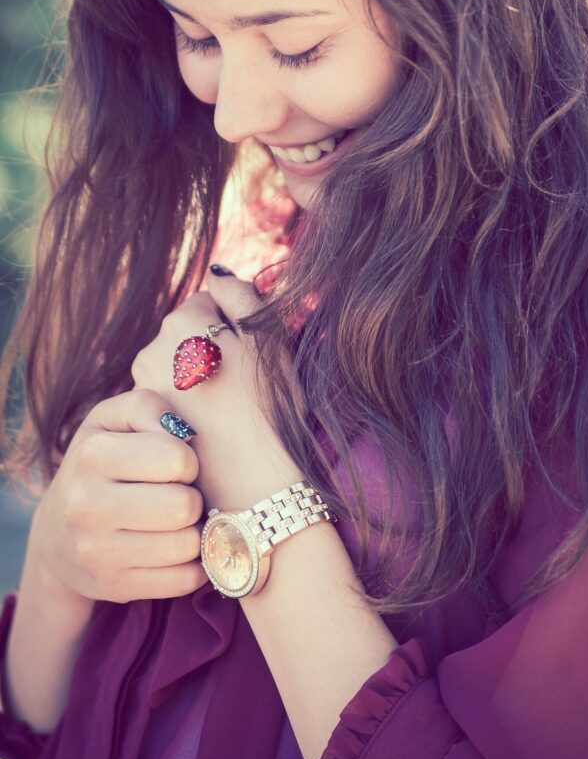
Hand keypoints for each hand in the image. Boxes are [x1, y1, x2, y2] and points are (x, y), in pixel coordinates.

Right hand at [29, 389, 207, 605]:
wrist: (57, 532)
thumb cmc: (101, 463)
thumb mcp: (114, 419)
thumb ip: (150, 408)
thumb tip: (187, 434)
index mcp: (91, 456)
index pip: (177, 458)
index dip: (187, 460)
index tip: (173, 465)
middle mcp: (87, 506)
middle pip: (185, 506)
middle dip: (192, 498)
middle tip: (176, 496)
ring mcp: (98, 553)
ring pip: (188, 545)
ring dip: (193, 532)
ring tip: (174, 522)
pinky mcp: (114, 587)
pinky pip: (184, 580)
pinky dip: (192, 565)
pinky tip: (174, 550)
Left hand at [130, 274, 305, 512]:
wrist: (254, 486)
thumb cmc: (270, 408)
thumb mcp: (269, 339)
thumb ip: (241, 294)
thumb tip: (216, 273)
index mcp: (183, 324)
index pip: (209, 302)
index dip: (237, 325)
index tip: (253, 356)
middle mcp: (153, 350)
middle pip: (188, 333)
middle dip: (214, 348)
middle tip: (244, 384)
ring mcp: (145, 388)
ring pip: (178, 364)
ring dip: (200, 376)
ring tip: (230, 409)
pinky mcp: (147, 421)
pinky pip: (172, 396)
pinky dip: (190, 403)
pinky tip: (213, 427)